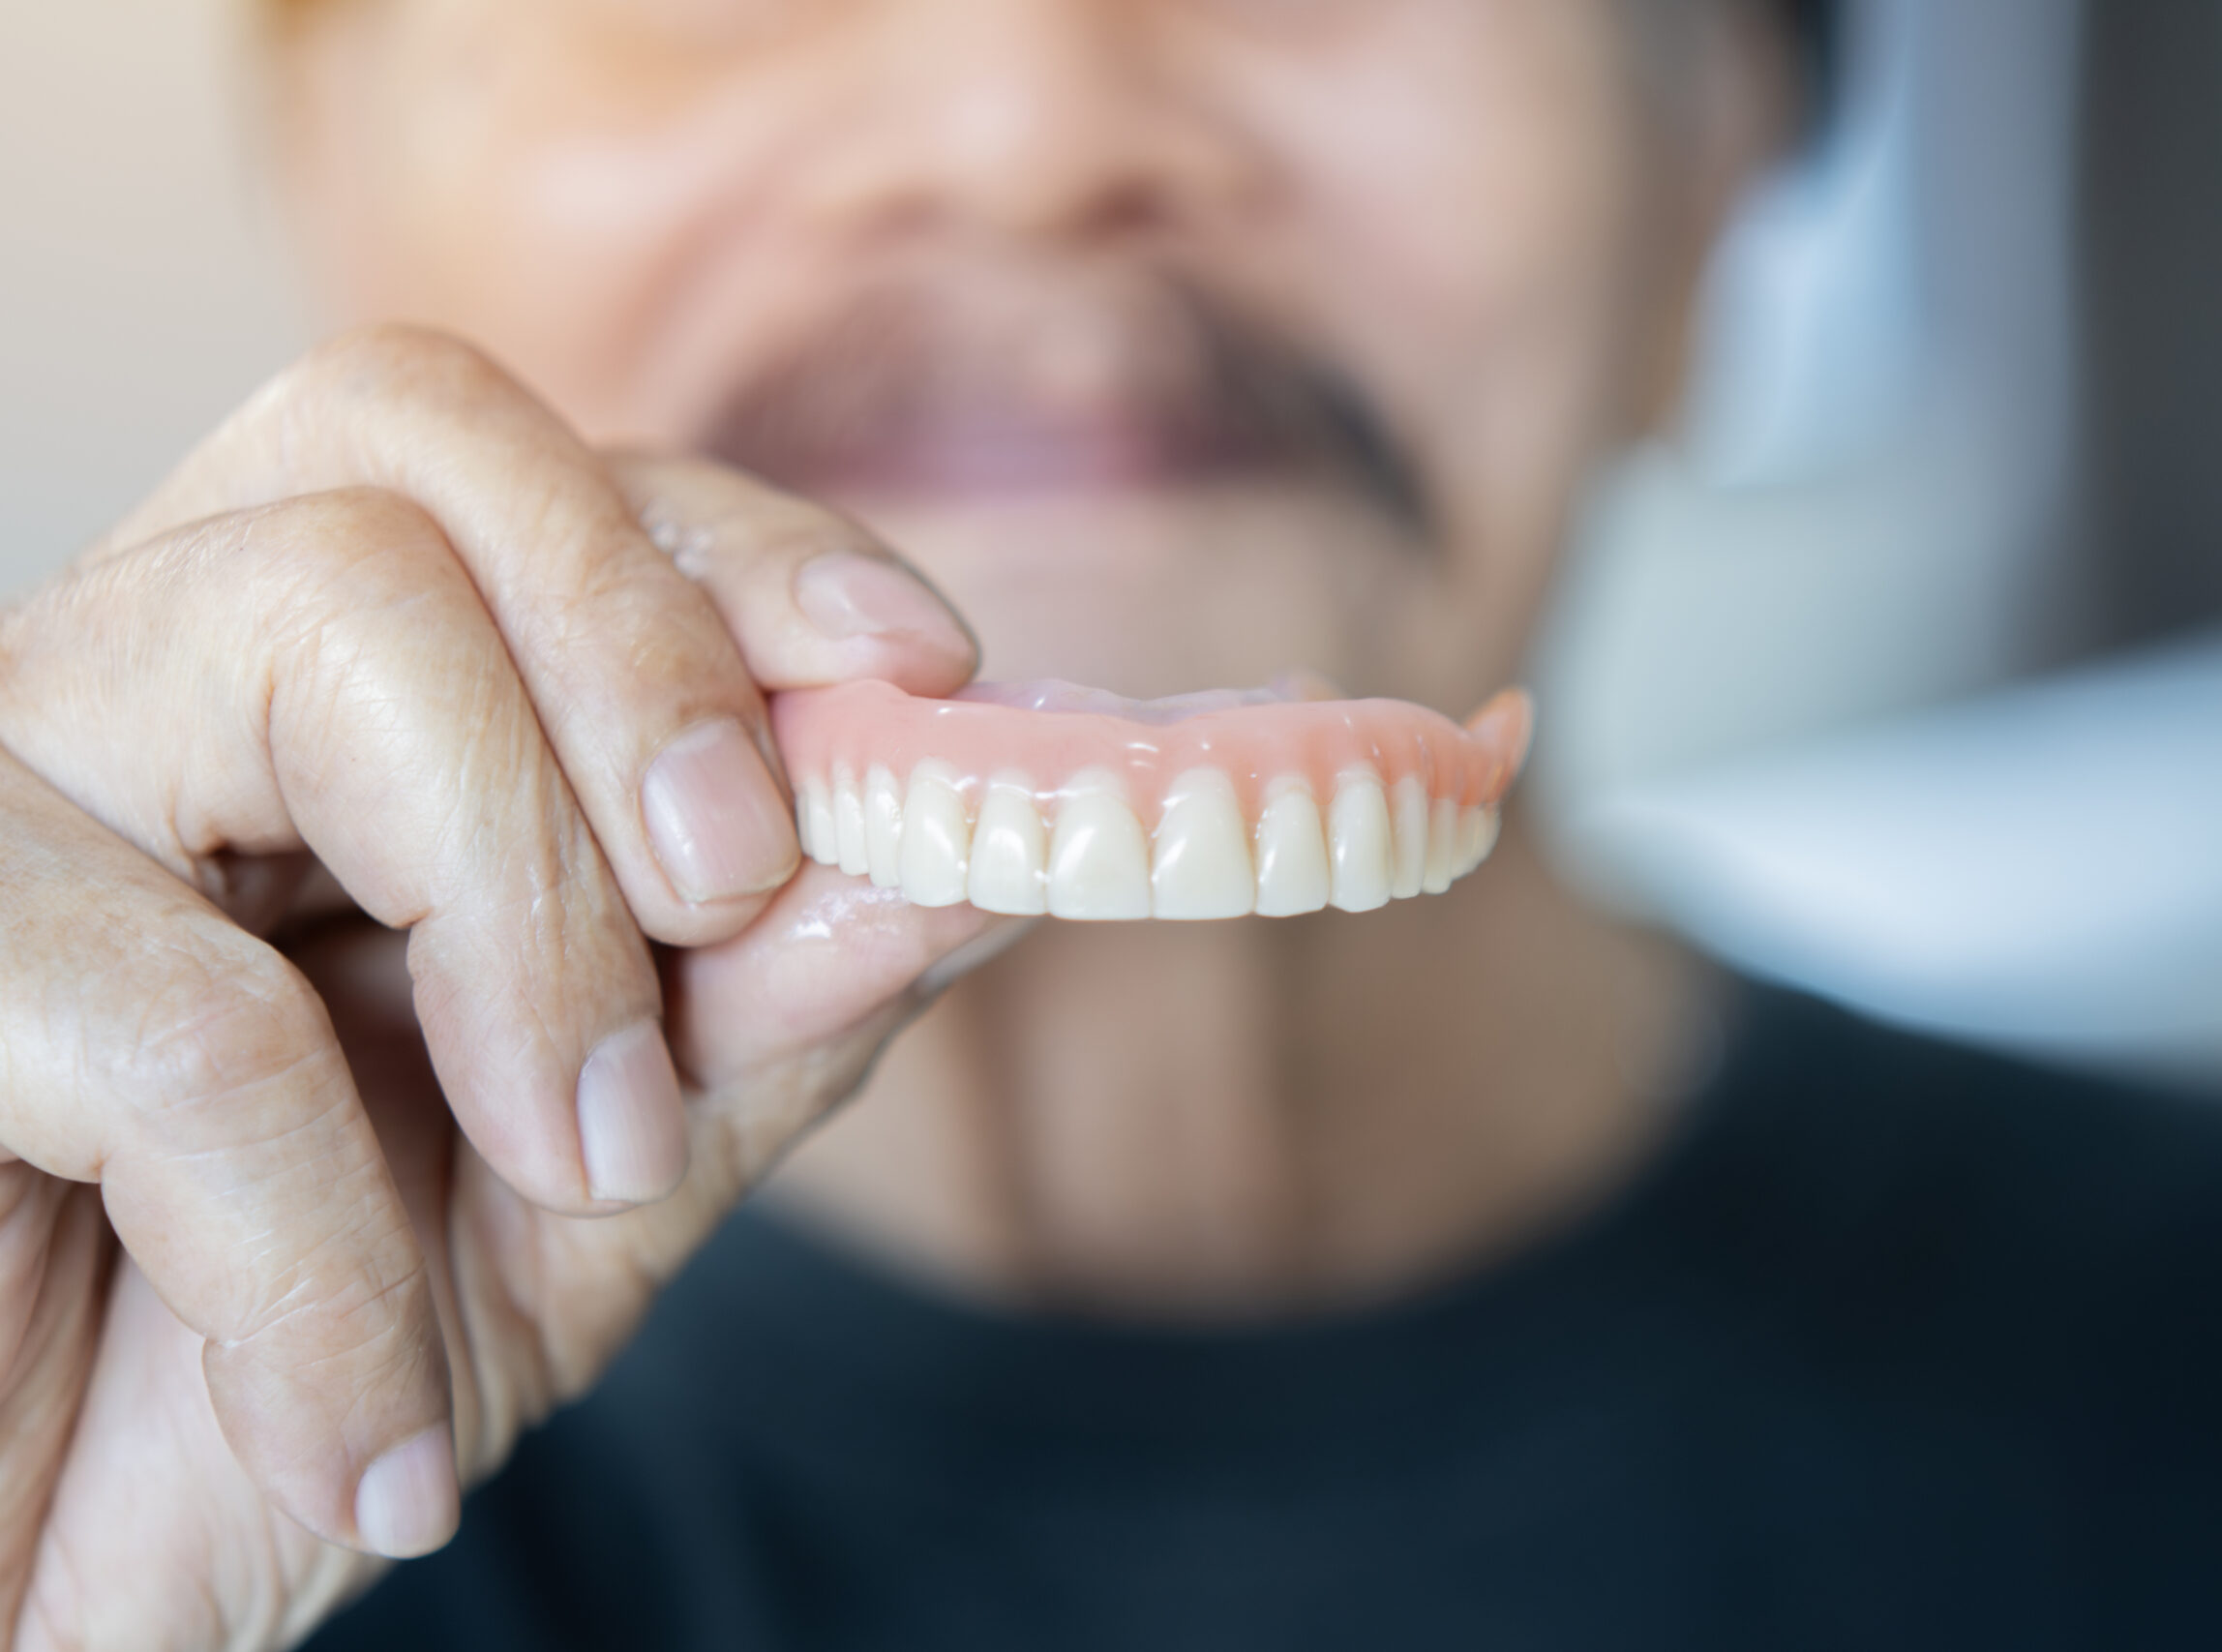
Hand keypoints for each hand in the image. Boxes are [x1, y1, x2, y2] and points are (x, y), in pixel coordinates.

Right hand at [0, 329, 998, 1649]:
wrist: (37, 1605)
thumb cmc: (284, 1387)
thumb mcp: (583, 1200)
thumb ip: (757, 1017)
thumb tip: (964, 858)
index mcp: (309, 708)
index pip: (528, 473)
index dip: (739, 544)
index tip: (926, 676)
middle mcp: (134, 681)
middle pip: (413, 431)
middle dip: (651, 651)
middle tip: (736, 894)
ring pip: (321, 619)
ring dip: (534, 929)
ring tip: (577, 1181)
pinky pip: (174, 1013)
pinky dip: (326, 1256)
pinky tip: (359, 1436)